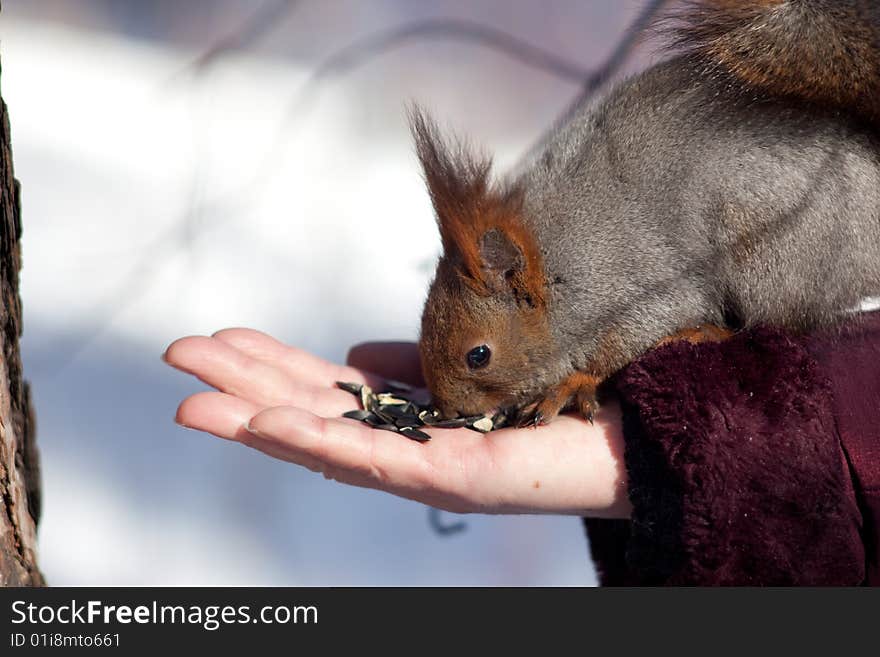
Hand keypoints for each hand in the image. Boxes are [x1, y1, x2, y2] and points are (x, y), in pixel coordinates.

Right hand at [164, 328, 631, 517]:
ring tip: (194, 402)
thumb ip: (411, 363)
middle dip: (241, 388)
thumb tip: (355, 354)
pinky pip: (376, 460)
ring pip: (326, 443)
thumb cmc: (551, 399)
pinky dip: (316, 442)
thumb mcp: (461, 371)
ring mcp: (425, 467)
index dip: (270, 365)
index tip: (220, 339)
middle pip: (311, 415)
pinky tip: (266, 424)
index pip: (324, 390)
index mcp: (408, 417)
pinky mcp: (456, 479)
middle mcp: (407, 446)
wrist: (628, 434)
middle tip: (176, 358)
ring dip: (256, 420)